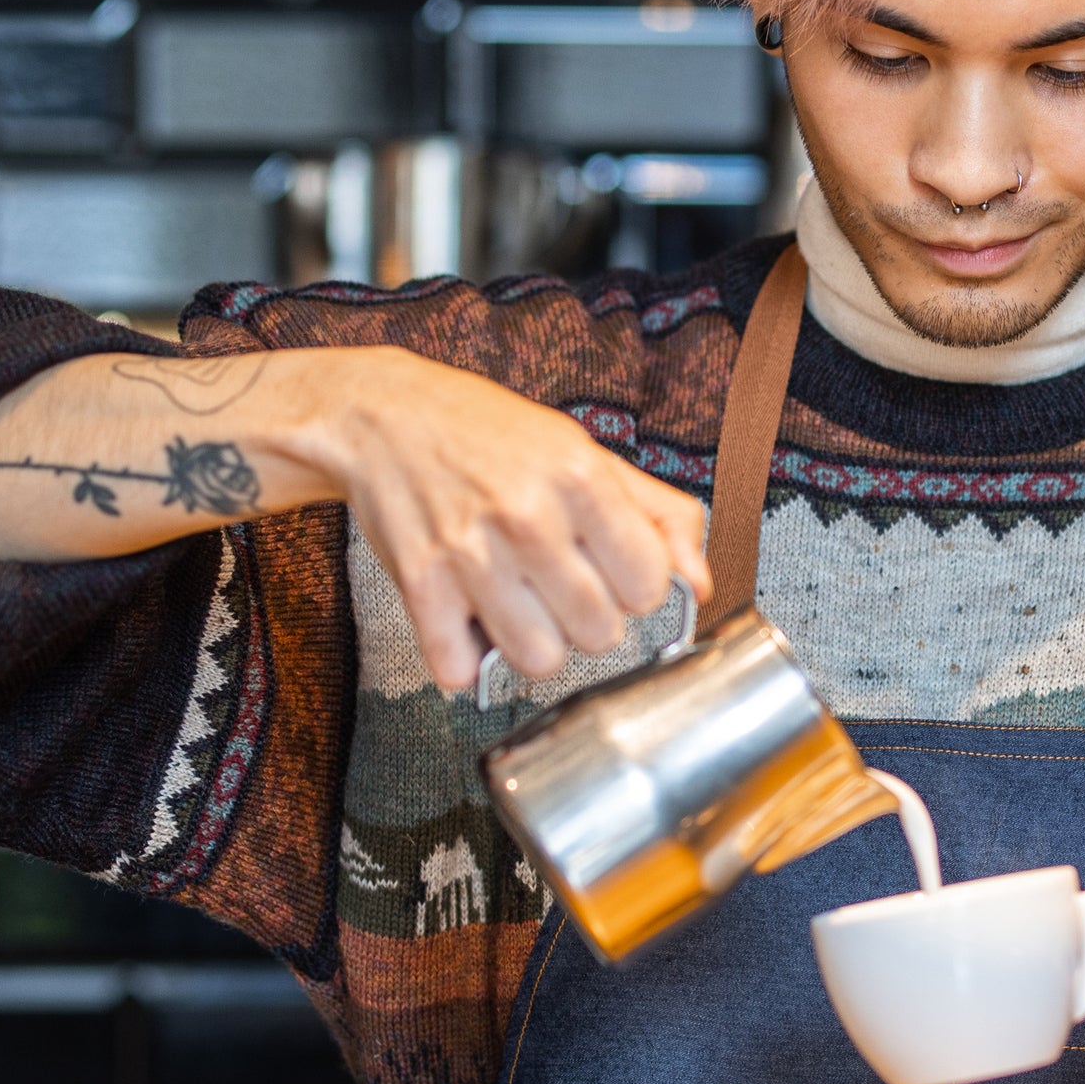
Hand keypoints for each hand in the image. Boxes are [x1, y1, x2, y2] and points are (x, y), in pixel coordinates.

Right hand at [282, 346, 712, 692]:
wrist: (386, 417)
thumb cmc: (492, 437)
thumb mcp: (587, 454)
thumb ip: (659, 516)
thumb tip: (698, 583)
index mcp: (580, 479)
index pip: (649, 586)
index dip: (635, 588)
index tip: (611, 572)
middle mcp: (528, 516)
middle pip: (599, 633)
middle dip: (587, 619)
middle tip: (560, 587)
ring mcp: (471, 554)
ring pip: (538, 660)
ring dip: (532, 645)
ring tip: (519, 606)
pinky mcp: (420, 584)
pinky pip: (459, 667)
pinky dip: (464, 659)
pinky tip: (468, 621)